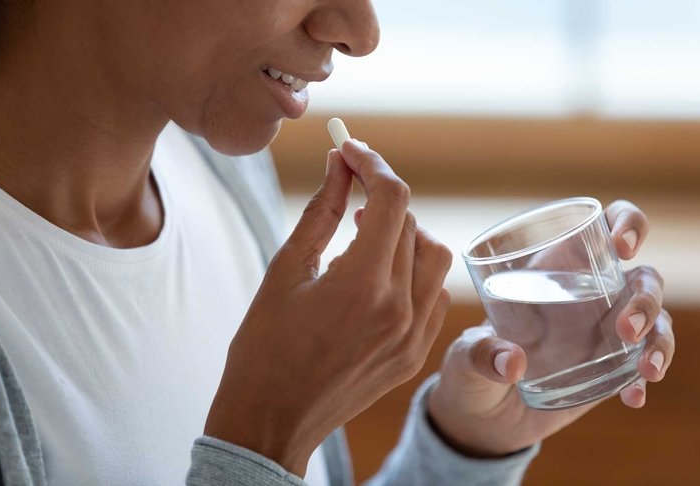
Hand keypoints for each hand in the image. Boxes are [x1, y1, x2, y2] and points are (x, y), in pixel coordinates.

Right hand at [204, 140, 451, 475]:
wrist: (272, 420)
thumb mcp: (286, 270)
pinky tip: (381, 277)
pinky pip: (434, 294)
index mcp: (362, 284)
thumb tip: (339, 165)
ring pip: (434, 257)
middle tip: (350, 193)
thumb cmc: (264, 347)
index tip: (350, 149)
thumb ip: (322, 211)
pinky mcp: (416, 353)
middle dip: (382, 197)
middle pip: (413, 223)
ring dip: (406, 235)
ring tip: (367, 239)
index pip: (391, 199)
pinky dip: (414, 272)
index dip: (372, 164)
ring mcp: (414, 336)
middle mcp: (399, 309)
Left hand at [427, 200, 673, 456]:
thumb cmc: (470, 368)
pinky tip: (633, 397)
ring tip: (646, 369)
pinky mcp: (611, 368)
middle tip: (626, 330)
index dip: (625, 223)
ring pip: (655, 320)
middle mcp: (587, 295)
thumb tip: (511, 363)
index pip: (601, 228)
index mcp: (553, 269)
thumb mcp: (465, 357)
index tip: (622, 246)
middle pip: (642, 278)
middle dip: (645, 299)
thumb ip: (481, 355)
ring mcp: (604, 332)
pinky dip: (644, 379)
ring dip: (658, 339)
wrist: (482, 417)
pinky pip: (643, 366)